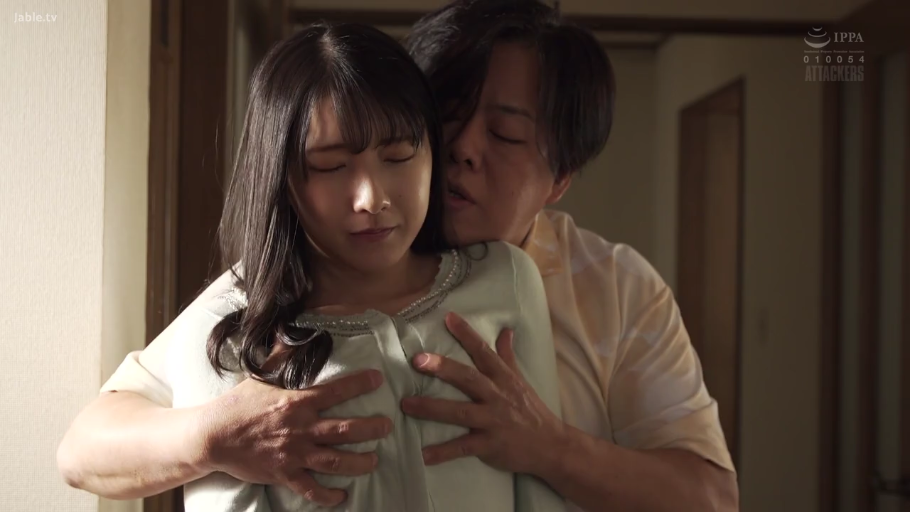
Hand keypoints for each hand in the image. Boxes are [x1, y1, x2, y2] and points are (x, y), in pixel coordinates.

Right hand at [198, 369, 391, 506]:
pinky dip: (327, 495)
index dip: (360, 384)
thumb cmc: (237, 404)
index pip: (336, 391)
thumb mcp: (260, 375)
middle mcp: (300, 429)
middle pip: (344, 430)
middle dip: (371, 428)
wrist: (212, 436)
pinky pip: (310, 488)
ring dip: (358, 462)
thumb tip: (292, 332)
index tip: (378, 379)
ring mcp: (293, 454)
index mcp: (297, 403)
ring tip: (374, 460)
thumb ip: (281, 355)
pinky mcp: (283, 474)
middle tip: (387, 427)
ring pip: (334, 460)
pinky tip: (341, 496)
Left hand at [401, 313, 565, 475]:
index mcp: (503, 378)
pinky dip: (444, 452)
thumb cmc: (531, 411)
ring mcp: (494, 421)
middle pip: (468, 378)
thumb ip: (507, 356)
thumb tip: (506, 330)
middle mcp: (497, 396)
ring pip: (460, 412)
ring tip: (406, 405)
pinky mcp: (491, 445)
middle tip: (418, 360)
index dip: (466, 334)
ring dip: (431, 408)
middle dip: (443, 369)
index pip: (484, 352)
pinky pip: (464, 447)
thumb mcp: (520, 380)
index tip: (448, 318)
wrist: (552, 446)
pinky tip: (423, 455)